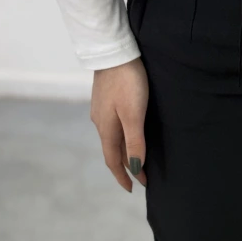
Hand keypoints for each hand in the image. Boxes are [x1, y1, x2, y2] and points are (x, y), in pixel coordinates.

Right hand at [90, 56, 148, 192]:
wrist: (113, 51)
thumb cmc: (127, 82)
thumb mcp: (133, 114)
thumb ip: (134, 141)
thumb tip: (134, 167)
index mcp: (107, 129)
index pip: (113, 160)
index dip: (123, 176)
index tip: (133, 189)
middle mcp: (100, 122)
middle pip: (112, 151)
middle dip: (125, 167)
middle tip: (141, 177)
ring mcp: (101, 110)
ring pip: (112, 138)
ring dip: (123, 152)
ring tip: (136, 159)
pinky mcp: (105, 99)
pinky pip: (113, 126)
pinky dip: (122, 137)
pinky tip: (129, 133)